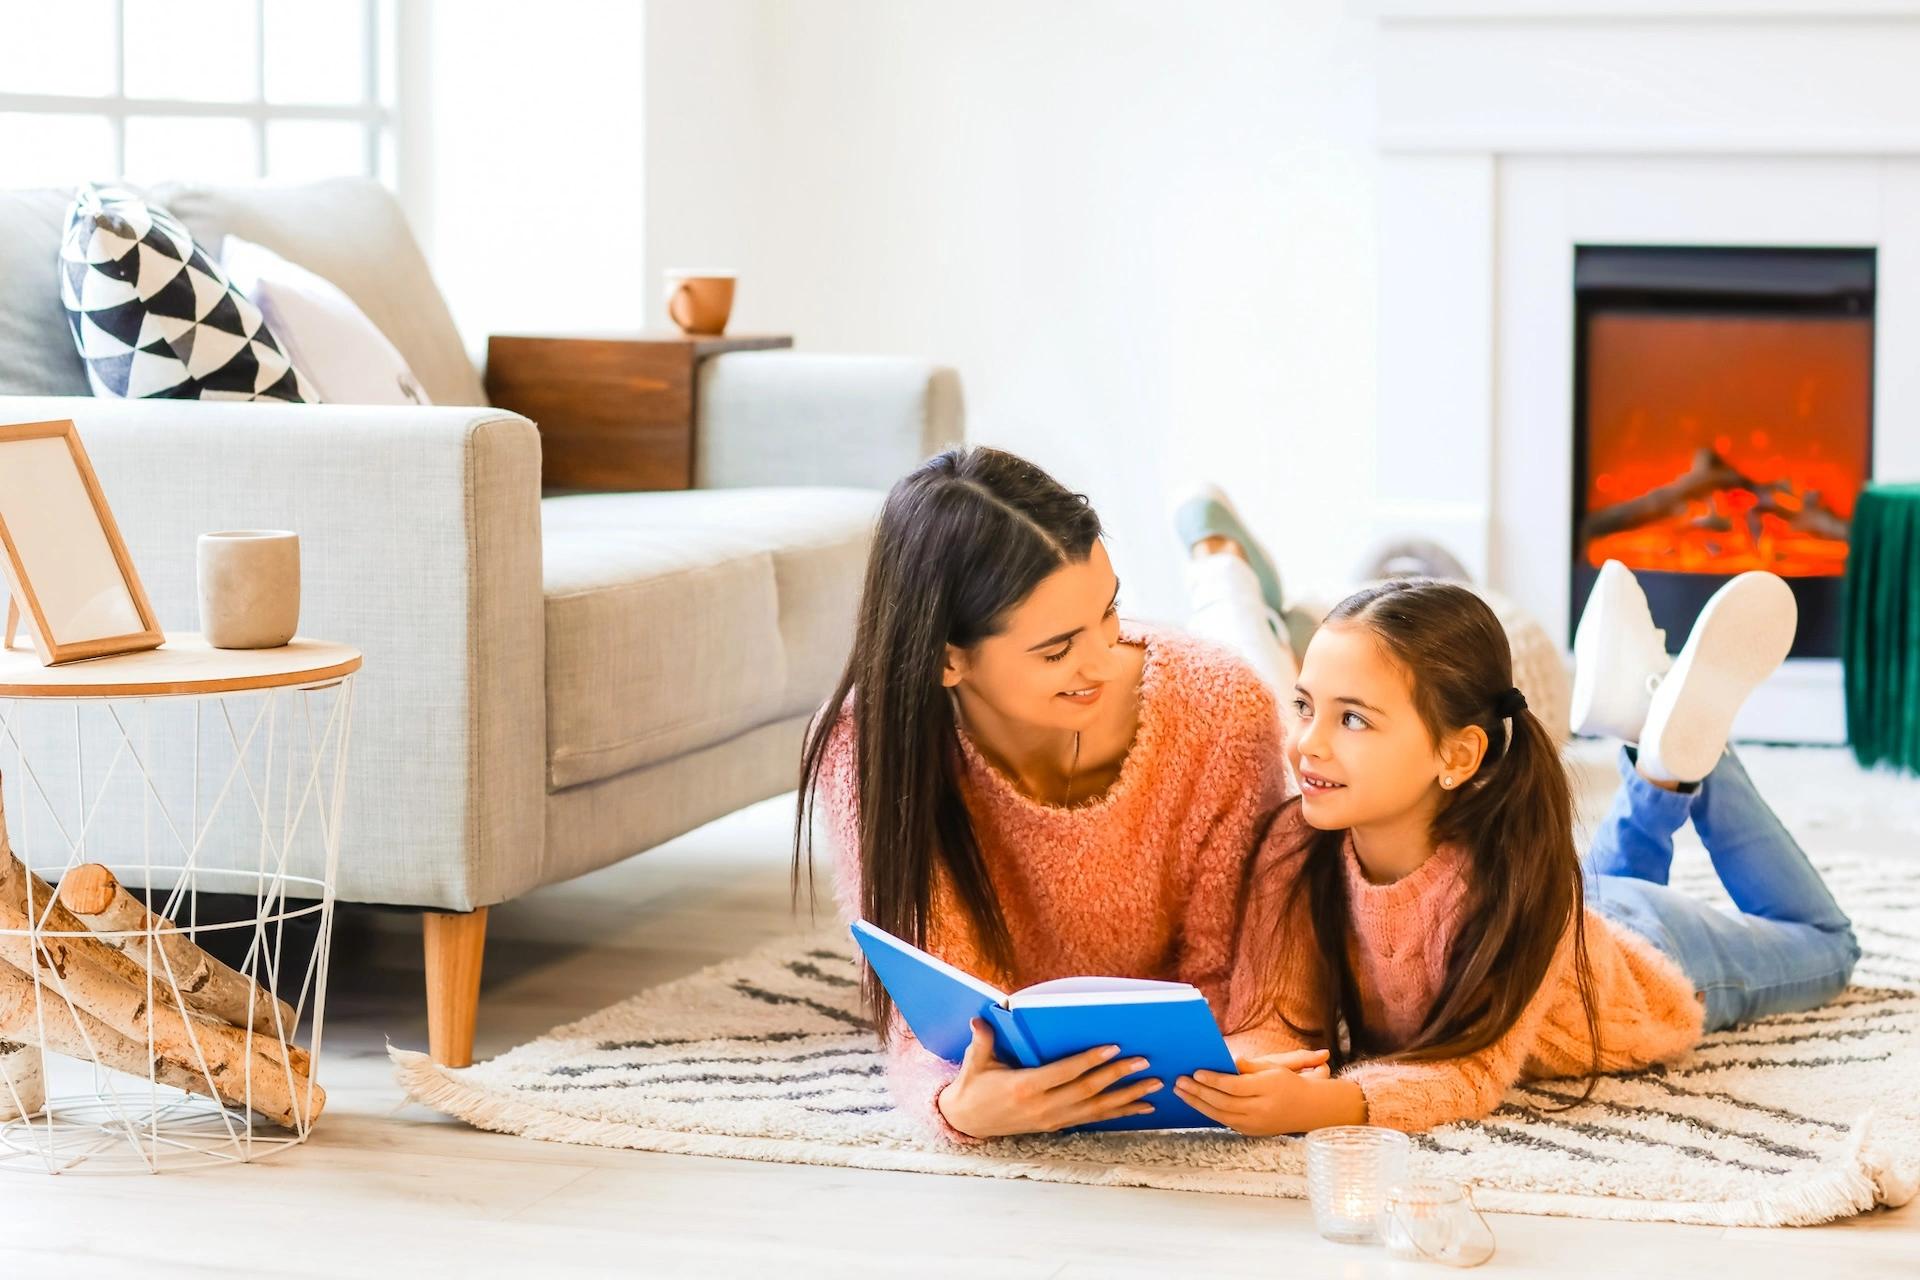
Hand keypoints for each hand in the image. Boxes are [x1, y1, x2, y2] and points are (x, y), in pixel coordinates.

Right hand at [936, 1018, 1164, 1138]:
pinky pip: (1094, 1119)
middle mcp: (1043, 1107)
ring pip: (1097, 1109)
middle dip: (1119, 1076)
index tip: (1113, 1047)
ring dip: (1128, 1098)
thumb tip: (980, 1020)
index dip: (1090, 1060)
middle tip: (1145, 1063)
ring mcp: (1052, 1119)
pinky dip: (1120, 1113)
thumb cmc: (973, 1086)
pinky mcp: (1057, 1126)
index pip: (1065, 1072)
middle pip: (1088, 1091)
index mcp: (1024, 1088)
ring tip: (1154, 1087)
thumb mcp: (975, 1063)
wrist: (967, 1121)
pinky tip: (1142, 1109)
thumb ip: (982, 1041)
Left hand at [1174, 1048, 1359, 1136]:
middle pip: (1223, 1102)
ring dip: (1198, 1103)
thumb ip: (1250, 1067)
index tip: (1196, 1072)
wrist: (1308, 1109)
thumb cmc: (1288, 1083)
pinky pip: (1225, 1121)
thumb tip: (1229, 1062)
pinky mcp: (1250, 1131)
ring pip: (1220, 1115)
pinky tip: (1196, 1102)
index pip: (1234, 1087)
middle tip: (1179, 1081)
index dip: (1213, 1080)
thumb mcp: (1274, 1068)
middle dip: (1198, 1092)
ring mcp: (1255, 1124)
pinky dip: (1208, 1112)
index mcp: (1267, 1090)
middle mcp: (1260, 1110)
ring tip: (1181, 1092)